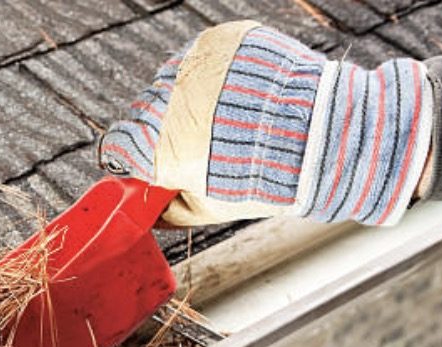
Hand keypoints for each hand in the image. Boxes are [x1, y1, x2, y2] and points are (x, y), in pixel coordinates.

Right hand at [100, 21, 437, 227]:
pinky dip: (216, 72)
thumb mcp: (209, 210)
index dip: (130, 155)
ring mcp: (192, 65)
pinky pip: (202, 56)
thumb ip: (168, 209)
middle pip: (143, 111)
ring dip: (188, 97)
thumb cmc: (267, 180)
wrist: (325, 134)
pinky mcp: (220, 40)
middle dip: (163, 127)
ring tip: (227, 116)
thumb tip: (149, 206)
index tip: (148, 160)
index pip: (116, 143)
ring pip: (172, 81)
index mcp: (155, 147)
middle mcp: (165, 101)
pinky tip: (240, 92)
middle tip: (201, 142)